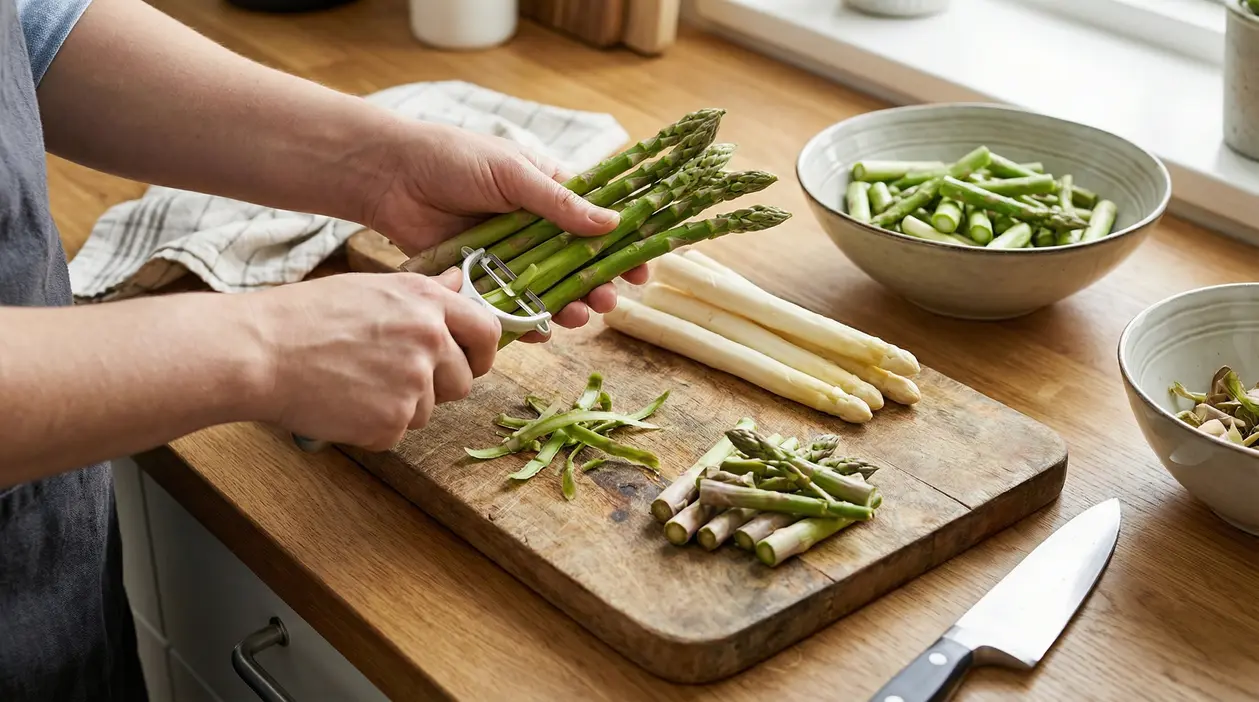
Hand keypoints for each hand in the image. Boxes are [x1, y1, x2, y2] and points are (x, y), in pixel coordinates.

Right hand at [246, 270, 499, 449]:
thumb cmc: (306, 316)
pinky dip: (373, 427)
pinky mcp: (392, 423)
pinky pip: (398, 433)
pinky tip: (343, 403)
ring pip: (428, 410)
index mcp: (426, 302)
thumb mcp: (371, 288)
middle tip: (391, 378)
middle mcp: (429, 340)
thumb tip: (458, 281)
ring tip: (355, 384)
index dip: (482, 352)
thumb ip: (423, 292)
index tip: (471, 361)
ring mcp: (413, 384)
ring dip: (400, 406)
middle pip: (463, 381)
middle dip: (437, 386)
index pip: (486, 331)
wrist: (260, 352)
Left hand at [359, 121, 649, 340]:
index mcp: (550, 194)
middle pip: (579, 265)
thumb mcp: (513, 174)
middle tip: (609, 301)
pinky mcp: (482, 279)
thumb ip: (559, 202)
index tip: (643, 270)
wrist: (391, 176)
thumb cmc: (453, 159)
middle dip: (599, 286)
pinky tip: (542, 330)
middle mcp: (535, 229)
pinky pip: (511, 307)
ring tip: (580, 315)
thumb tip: (613, 223)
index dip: (623, 248)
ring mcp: (509, 257)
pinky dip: (528, 322)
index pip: (598, 224)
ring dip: (570, 306)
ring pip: (550, 290)